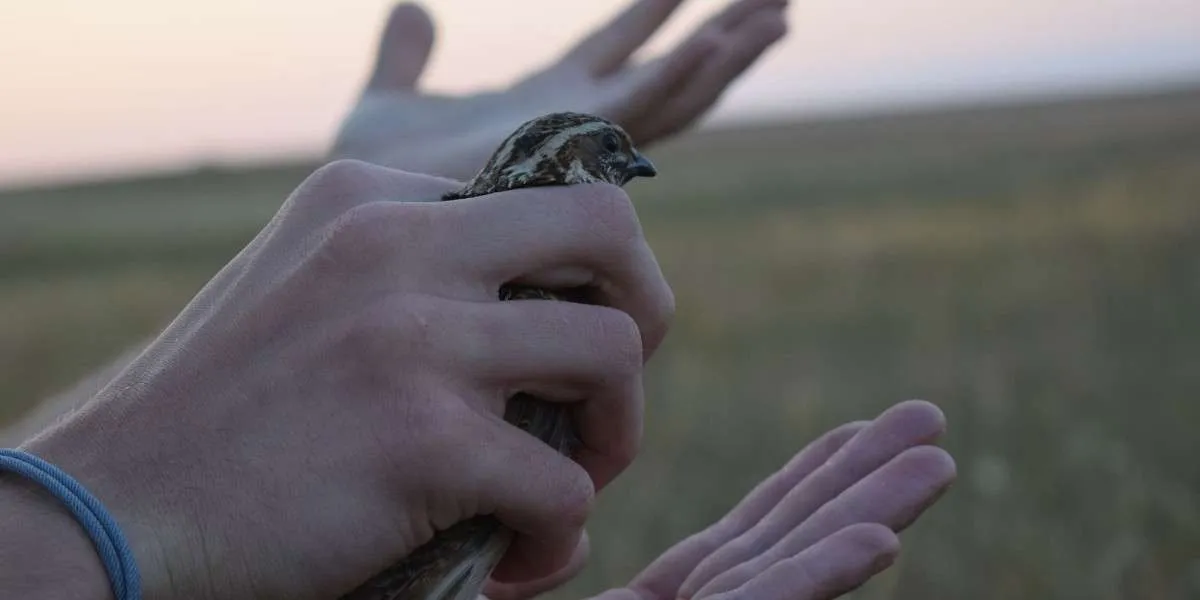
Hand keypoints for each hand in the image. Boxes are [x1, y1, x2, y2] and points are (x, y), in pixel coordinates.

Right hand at [5, 160, 673, 599]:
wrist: (114, 510)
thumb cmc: (226, 413)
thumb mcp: (315, 289)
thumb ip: (417, 273)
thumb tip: (550, 311)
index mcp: (372, 197)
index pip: (543, 199)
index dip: (582, 280)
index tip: (560, 353)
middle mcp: (398, 242)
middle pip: (606, 228)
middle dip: (644, 312)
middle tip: (608, 392)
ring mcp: (410, 336)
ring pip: (613, 352)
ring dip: (616, 434)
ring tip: (569, 483)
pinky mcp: (419, 440)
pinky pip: (563, 487)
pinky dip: (558, 534)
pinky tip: (514, 557)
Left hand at [331, 0, 787, 179]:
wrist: (363, 228)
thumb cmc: (375, 181)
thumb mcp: (391, 98)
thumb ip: (407, 58)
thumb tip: (413, 8)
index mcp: (548, 109)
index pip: (623, 56)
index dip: (661, 19)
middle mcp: (578, 130)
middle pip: (673, 76)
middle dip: (727, 37)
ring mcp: (582, 141)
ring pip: (675, 93)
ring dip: (728, 54)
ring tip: (778, 11)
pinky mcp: (572, 151)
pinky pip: (642, 108)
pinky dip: (684, 74)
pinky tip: (719, 39)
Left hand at [482, 401, 955, 599]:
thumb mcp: (499, 596)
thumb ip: (547, 561)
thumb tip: (537, 509)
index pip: (738, 542)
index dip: (802, 484)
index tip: (852, 431)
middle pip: (783, 548)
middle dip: (858, 483)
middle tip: (925, 420)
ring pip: (791, 580)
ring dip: (869, 517)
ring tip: (936, 459)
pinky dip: (820, 583)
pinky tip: (878, 536)